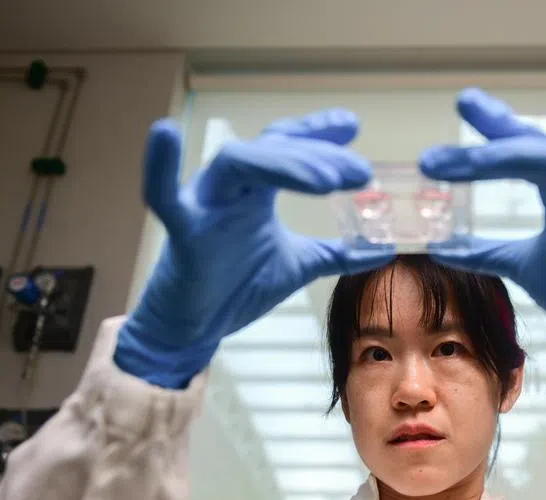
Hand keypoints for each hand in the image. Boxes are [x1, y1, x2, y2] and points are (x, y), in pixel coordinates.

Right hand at [116, 111, 394, 387]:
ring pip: (239, 161)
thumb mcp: (300, 265)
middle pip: (275, 149)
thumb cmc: (237, 288)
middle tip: (361, 172)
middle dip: (320, 156)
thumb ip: (339, 253)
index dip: (318, 132)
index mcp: (257, 190)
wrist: (197, 328)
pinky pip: (163, 194)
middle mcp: (232, 187)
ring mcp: (206, 204)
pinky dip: (159, 166)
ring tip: (328, 180)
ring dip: (285, 164)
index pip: (289, 146)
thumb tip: (385, 248)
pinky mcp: (182, 230)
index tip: (352, 126)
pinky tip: (165, 133)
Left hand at [419, 89, 545, 405]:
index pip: (526, 146)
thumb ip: (482, 250)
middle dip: (498, 134)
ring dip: (522, 156)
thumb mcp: (519, 264)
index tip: (465, 102)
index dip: (498, 122)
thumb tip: (437, 245)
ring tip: (471, 162)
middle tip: (448, 133)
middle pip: (542, 147)